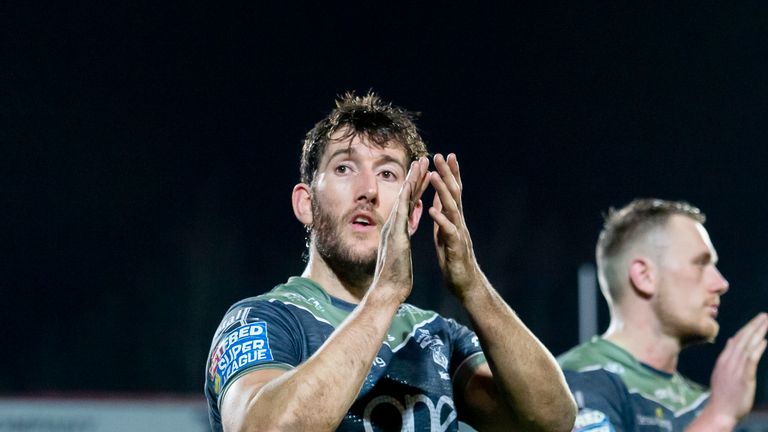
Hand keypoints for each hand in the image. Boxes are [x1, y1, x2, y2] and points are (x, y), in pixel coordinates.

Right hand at [372, 156, 429, 302]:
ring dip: (411, 181)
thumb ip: (400, 239)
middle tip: (422, 159)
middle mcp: (394, 225)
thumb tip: (402, 234)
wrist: (387, 290)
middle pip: (406, 196)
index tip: (424, 171)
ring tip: (419, 164)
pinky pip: (400, 213)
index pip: (409, 203)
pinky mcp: (395, 236)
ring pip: (403, 199)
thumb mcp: (400, 251)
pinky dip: (405, 199)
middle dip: (415, 176)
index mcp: (398, 228)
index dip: (417, 186)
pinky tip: (409, 186)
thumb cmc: (395, 275)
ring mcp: (393, 229)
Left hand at [428, 153, 480, 298]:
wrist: (465, 284)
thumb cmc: (454, 259)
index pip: (453, 191)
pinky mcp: (456, 247)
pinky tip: (432, 210)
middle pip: (454, 193)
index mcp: (454, 219)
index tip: (445, 155)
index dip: (450, 173)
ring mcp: (459, 234)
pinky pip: (448, 231)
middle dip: (447, 174)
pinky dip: (440, 220)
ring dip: (442, 191)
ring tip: (433, 176)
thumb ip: (443, 216)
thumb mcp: (445, 233)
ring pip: (452, 208)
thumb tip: (439, 199)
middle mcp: (458, 222)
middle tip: (440, 155)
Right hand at [707, 312, 767, 423]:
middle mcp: (729, 360)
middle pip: (742, 339)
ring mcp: (735, 367)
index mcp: (724, 359)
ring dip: (757, 332)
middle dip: (754, 326)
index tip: (757, 319)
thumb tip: (731, 341)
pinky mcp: (743, 376)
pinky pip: (751, 359)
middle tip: (764, 315)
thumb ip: (727, 356)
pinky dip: (757, 349)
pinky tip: (764, 341)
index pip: (736, 339)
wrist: (720, 410)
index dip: (747, 328)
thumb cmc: (723, 394)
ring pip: (747, 345)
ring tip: (766, 322)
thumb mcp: (722, 372)